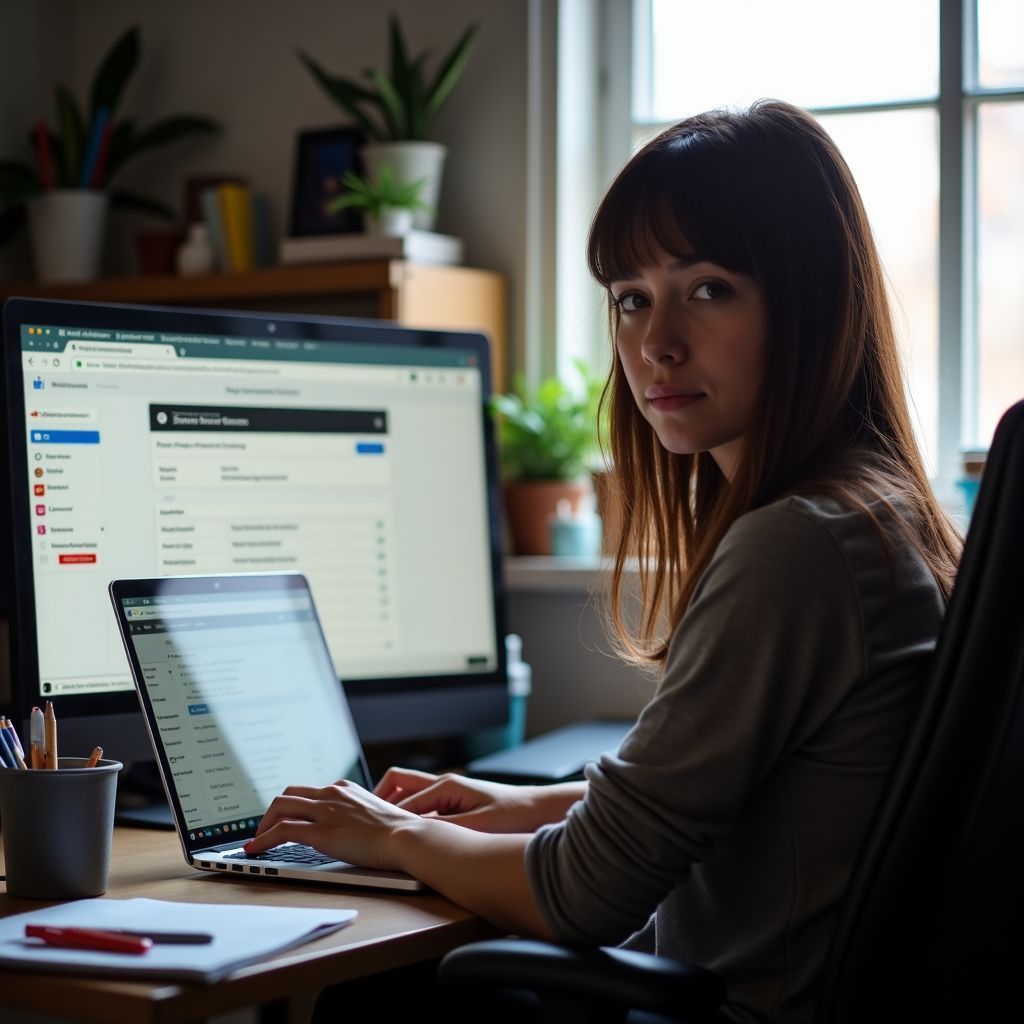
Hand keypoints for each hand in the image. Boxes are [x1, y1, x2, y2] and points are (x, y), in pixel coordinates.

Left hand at [244, 779, 416, 870]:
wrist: (407, 837)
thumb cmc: (398, 832)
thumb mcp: (373, 814)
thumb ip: (355, 815)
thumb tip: (347, 829)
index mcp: (345, 788)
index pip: (308, 791)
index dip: (291, 805)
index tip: (283, 818)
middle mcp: (332, 794)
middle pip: (288, 794)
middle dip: (271, 812)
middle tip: (266, 830)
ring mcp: (325, 810)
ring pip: (279, 807)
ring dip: (263, 824)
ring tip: (257, 841)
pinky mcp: (321, 831)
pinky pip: (281, 830)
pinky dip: (263, 839)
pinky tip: (255, 850)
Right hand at [374, 767, 582, 832]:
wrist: (539, 809)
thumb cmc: (512, 814)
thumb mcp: (478, 825)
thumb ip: (446, 828)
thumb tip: (417, 833)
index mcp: (447, 785)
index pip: (403, 801)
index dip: (384, 817)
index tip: (365, 830)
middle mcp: (445, 785)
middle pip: (399, 784)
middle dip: (379, 800)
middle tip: (364, 821)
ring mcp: (449, 793)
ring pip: (409, 795)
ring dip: (394, 808)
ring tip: (378, 830)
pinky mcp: (456, 804)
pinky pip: (423, 807)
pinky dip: (410, 817)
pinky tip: (407, 837)